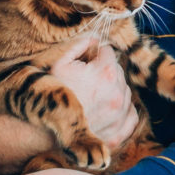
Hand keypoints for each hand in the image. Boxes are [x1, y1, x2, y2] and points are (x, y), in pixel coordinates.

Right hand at [53, 37, 138, 156]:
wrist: (43, 134)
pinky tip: (107, 109)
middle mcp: (119, 94)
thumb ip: (79, 45)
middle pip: (117, 71)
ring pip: (125, 91)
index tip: (83, 63)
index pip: (107, 52)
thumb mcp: (59, 63)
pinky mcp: (118, 134)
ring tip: (91, 97)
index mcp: (107, 73)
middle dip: (104, 71)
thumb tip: (94, 40)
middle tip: (85, 80)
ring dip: (113, 90)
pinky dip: (122, 111)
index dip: (93, 55)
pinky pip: (130, 115)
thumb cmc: (50, 96)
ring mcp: (120, 116)